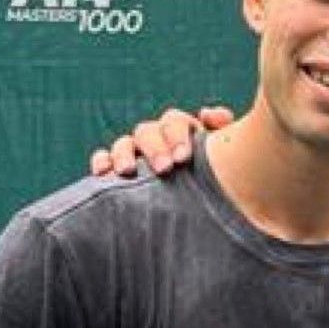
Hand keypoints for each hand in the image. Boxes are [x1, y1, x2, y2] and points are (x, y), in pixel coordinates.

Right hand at [88, 106, 233, 176]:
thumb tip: (206, 113)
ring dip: (124, 154)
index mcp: (181, 134)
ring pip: (124, 143)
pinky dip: (101, 161)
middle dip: (155, 148)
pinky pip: (103, 159)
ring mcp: (134, 154)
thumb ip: (223, 132)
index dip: (177, 135)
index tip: (184, 157)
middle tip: (165, 168)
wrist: (204, 214)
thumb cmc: (216, 186)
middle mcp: (156, 140)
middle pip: (148, 131)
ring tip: (127, 172)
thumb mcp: (227, 163)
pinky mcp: (116, 171)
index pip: (174, 122)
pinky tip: (103, 173)